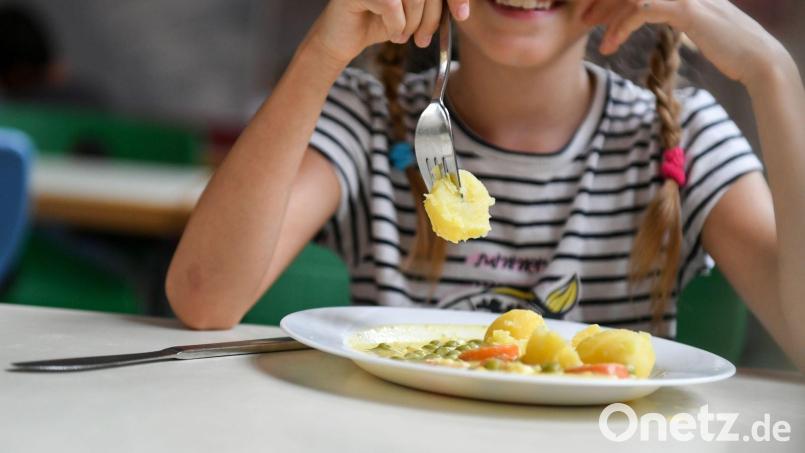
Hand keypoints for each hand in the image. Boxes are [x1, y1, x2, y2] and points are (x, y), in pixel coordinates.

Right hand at [308, 0, 469, 67]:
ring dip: (412, 24)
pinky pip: (391, 6)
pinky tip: (391, 34)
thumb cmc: (379, 22)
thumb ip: (433, 1)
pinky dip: (396, 26)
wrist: (343, 41)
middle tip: (423, 39)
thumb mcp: (413, 11)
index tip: (462, 15)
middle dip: (431, 17)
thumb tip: (461, 5)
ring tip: (403, 36)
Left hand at [582, 0, 791, 86]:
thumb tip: (643, 11)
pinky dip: (620, 28)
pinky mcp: (686, 8)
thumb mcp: (692, 20)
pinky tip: (610, 45)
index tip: (593, 12)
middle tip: (584, 19)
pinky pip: (641, 9)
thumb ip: (669, 10)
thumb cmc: (725, 45)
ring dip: (608, 16)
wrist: (756, 58)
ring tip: (596, 38)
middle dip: (603, 0)